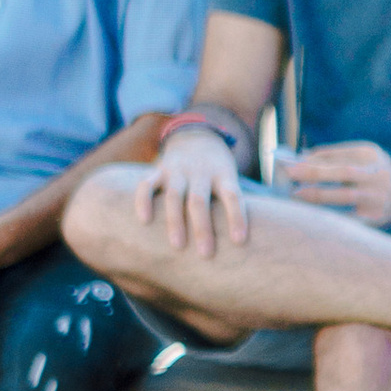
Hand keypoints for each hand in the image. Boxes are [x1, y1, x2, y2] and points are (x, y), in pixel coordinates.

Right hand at [134, 126, 247, 258]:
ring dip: (175, 222)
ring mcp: (178, 170)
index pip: (233, 196)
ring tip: (178, 247)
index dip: (237, 217)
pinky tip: (144, 220)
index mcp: (223, 175)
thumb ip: (232, 203)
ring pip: (174, 196)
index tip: (239, 241)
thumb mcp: (230, 178)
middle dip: (203, 228)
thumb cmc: (217, 170)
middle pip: (200, 201)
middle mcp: (200, 172)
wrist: (196, 135)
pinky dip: (144, 201)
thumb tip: (246, 243)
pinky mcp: (158, 170)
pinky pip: (147, 185)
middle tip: (206, 254)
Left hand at [274, 142, 390, 226]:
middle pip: (342, 172)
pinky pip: (350, 220)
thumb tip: (302, 157)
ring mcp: (376, 197)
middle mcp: (375, 174)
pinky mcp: (375, 217)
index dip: (313, 159)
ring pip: (344, 196)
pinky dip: (331, 219)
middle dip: (313, 172)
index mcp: (369, 155)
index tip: (293, 162)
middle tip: (289, 173)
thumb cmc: (376, 169)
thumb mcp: (362, 153)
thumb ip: (334, 154)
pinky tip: (313, 218)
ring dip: (318, 195)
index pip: (338, 154)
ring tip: (295, 195)